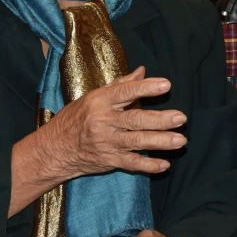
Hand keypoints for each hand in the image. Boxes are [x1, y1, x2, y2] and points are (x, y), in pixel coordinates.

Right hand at [42, 67, 187, 180]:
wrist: (55, 148)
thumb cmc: (76, 117)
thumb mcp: (93, 96)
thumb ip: (121, 85)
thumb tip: (142, 71)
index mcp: (100, 101)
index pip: (126, 92)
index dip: (146, 88)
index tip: (166, 85)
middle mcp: (104, 121)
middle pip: (135, 120)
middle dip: (160, 120)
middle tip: (181, 118)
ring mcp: (107, 142)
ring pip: (137, 142)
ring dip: (160, 142)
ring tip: (180, 140)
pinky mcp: (108, 161)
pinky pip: (131, 164)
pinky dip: (148, 165)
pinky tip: (164, 164)